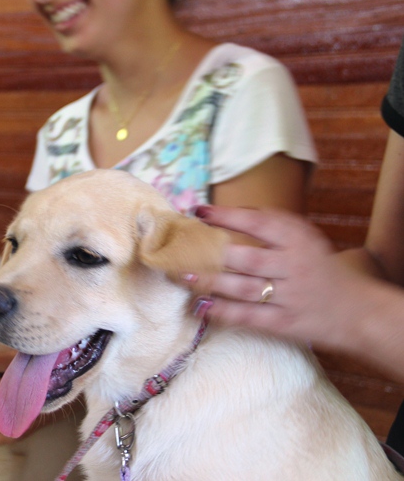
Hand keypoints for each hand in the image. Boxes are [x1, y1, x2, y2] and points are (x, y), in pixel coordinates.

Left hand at [183, 205, 372, 350]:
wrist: (354, 310)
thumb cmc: (315, 266)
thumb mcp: (303, 238)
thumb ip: (269, 224)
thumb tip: (220, 214)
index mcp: (298, 240)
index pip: (260, 224)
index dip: (228, 216)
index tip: (199, 211)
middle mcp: (294, 267)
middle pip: (248, 259)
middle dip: (211, 254)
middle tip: (180, 249)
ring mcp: (289, 297)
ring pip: (244, 289)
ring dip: (210, 283)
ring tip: (182, 275)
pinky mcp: (284, 323)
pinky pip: (249, 317)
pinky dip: (223, 312)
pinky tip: (200, 306)